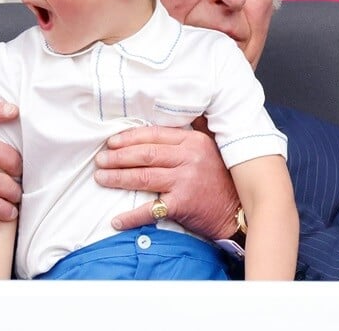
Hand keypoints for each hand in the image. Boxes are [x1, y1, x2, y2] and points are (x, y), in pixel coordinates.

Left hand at [93, 118, 239, 240]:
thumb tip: (168, 117)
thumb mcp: (209, 149)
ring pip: (142, 176)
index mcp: (193, 141)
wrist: (238, 212)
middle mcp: (189, 158)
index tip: (111, 142)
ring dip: (117, 178)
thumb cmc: (220, 179)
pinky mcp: (183, 204)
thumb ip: (190, 133)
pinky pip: (151, 210)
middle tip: (100, 160)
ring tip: (101, 178)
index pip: (153, 135)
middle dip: (117, 157)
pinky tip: (116, 220)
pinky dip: (131, 216)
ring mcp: (186, 181)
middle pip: (144, 154)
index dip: (128, 138)